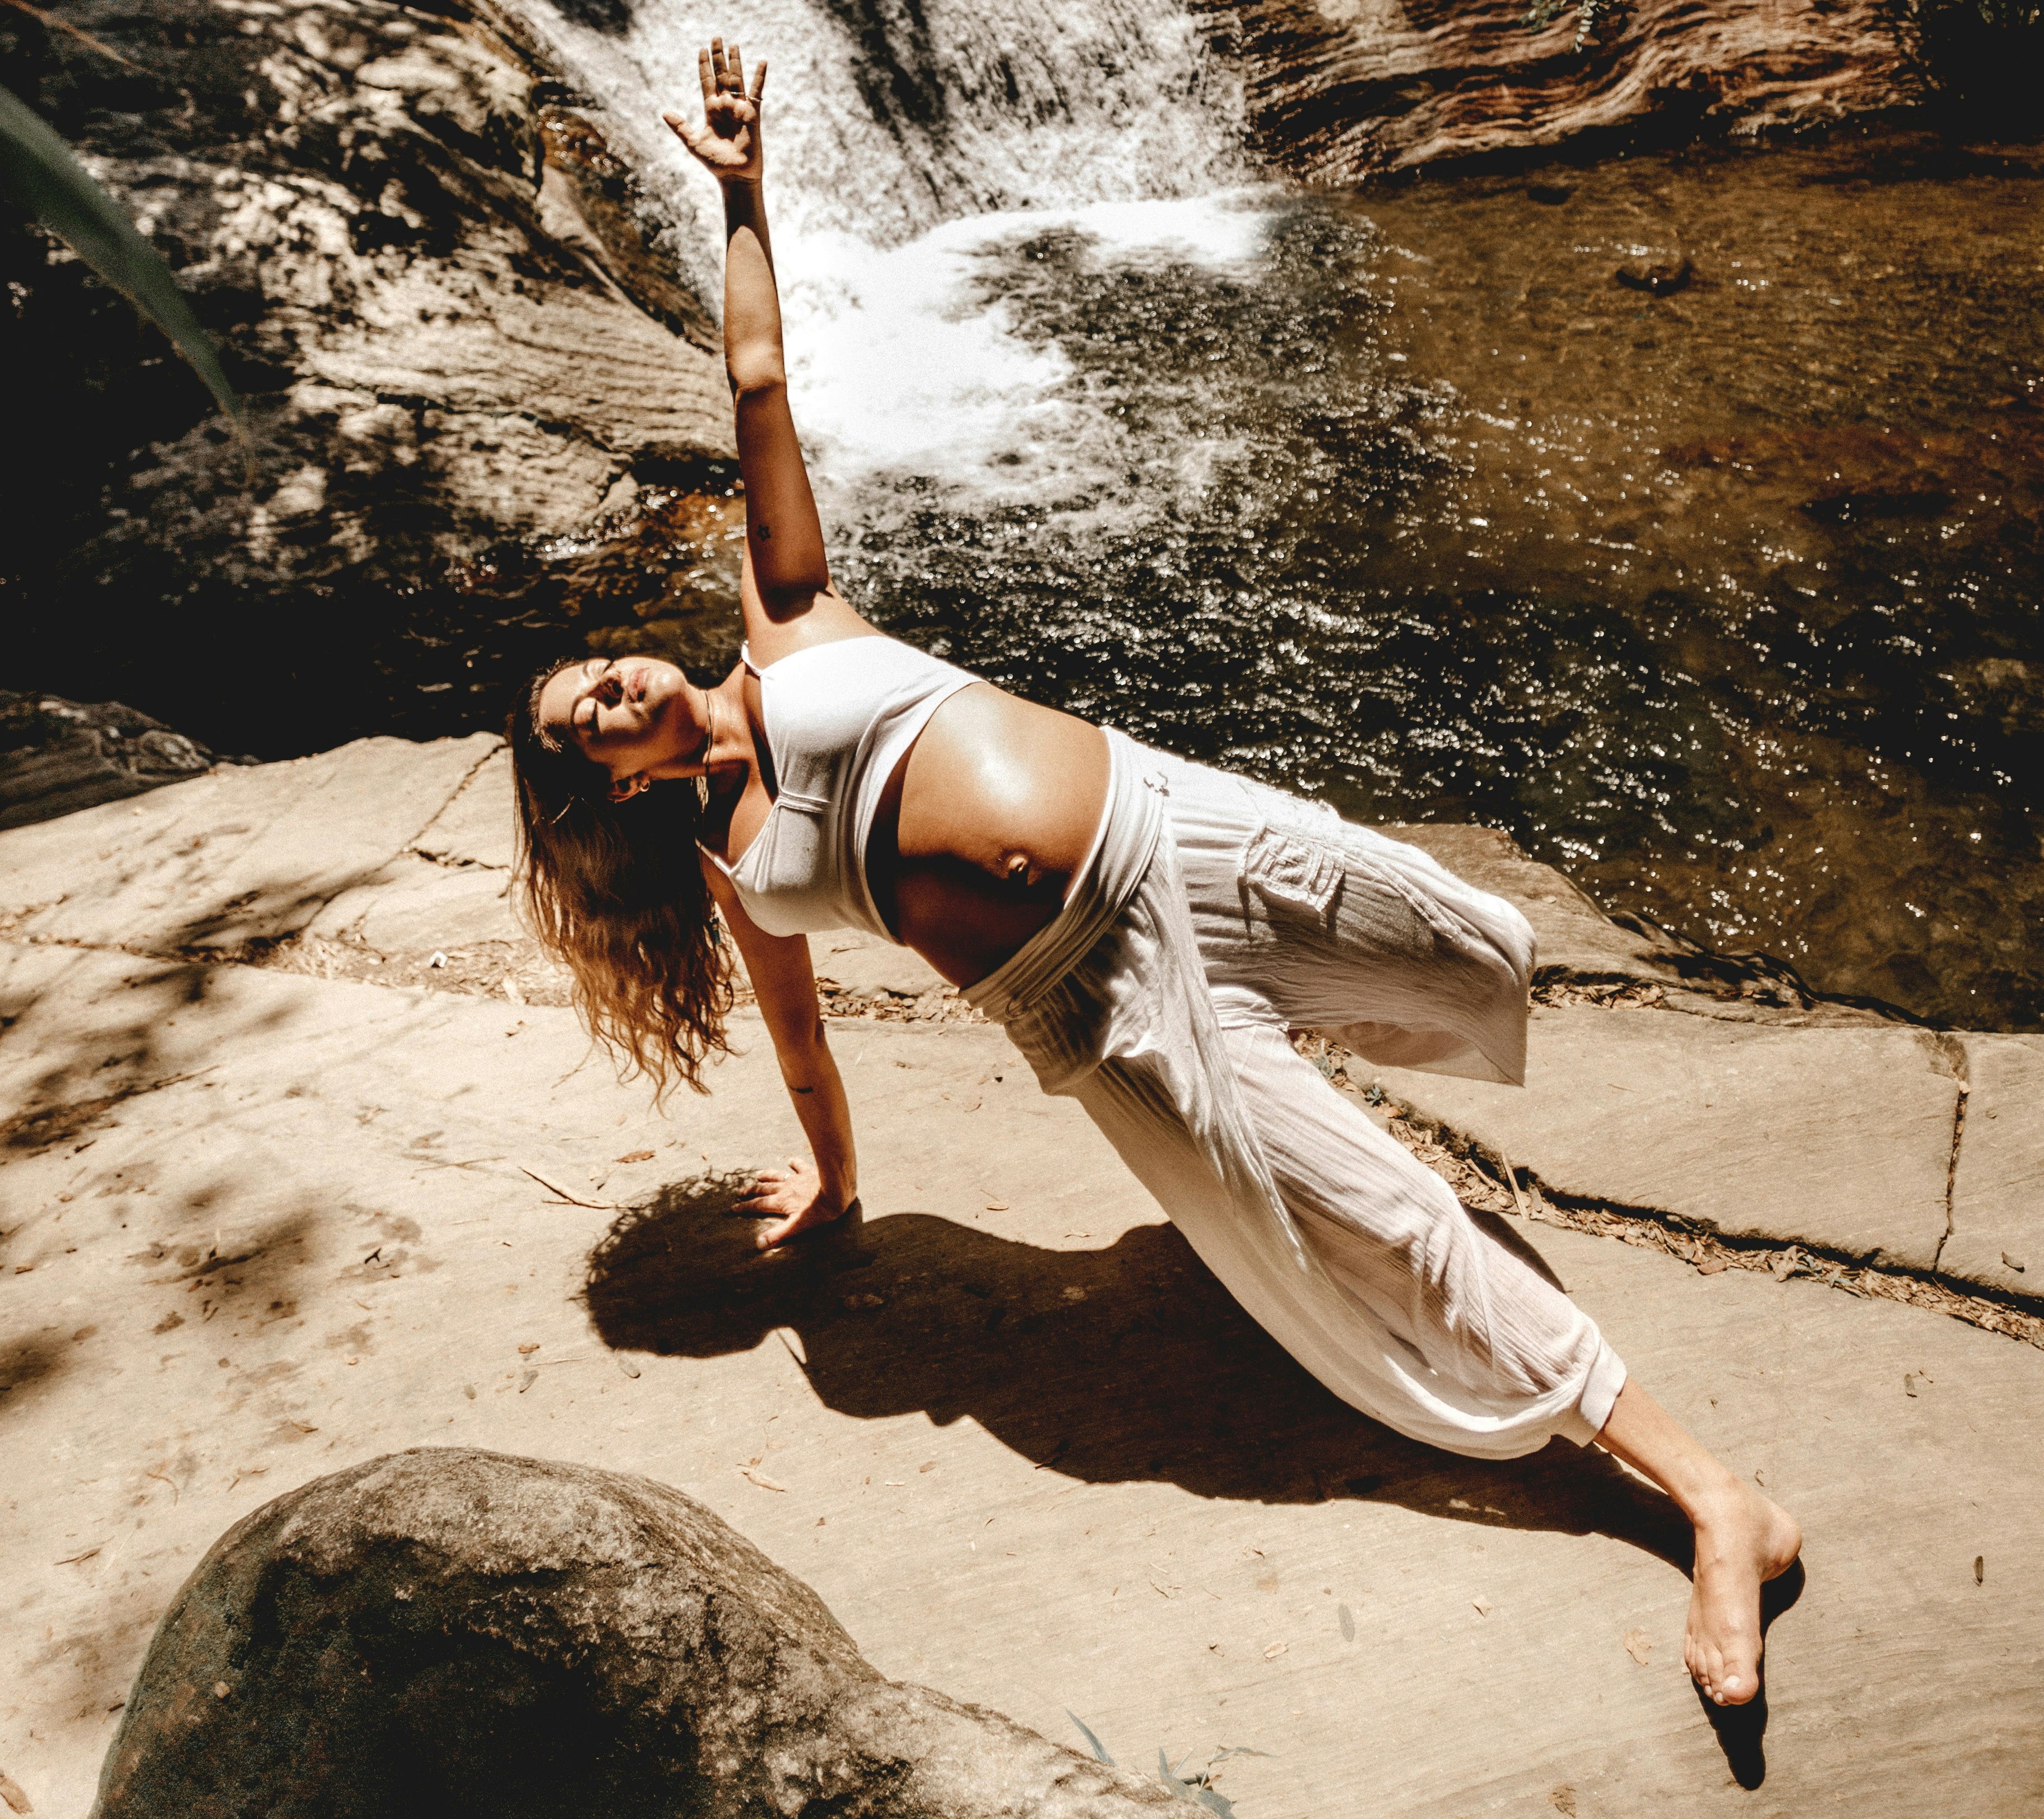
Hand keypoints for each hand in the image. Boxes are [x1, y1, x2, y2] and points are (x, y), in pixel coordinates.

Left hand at [662, 36, 766, 183]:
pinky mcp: (753, 114)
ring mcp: (740, 108)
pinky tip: (762, 62)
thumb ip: (680, 127)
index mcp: (711, 109)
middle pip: (721, 75)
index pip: (707, 81)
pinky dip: (760, 77)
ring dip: (735, 61)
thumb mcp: (693, 143)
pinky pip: (757, 92)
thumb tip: (665, 112)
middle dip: (718, 57)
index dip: (704, 66)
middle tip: (716, 37)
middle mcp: (725, 105)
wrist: (735, 176)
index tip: (701, 49)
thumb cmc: (715, 163)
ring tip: (733, 44)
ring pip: (736, 79)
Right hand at [735, 1156, 851, 1249]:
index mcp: (781, 1202)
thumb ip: (778, 1234)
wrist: (837, 1190)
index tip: (734, 1208)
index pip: (759, 1205)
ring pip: (777, 1176)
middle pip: (764, 1189)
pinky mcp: (809, 1172)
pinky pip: (798, 1166)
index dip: (746, 1207)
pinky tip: (790, 1161)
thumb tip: (758, 1244)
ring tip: (758, 1175)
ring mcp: (797, 1179)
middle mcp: (785, 1188)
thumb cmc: (820, 1211)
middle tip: (740, 1192)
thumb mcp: (797, 1226)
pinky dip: (793, 1164)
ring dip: (766, 1176)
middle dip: (751, 1191)